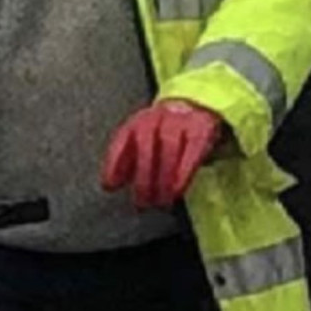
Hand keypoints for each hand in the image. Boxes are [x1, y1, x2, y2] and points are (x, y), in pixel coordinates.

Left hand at [102, 100, 224, 210]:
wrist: (195, 108)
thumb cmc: (163, 135)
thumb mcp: (141, 143)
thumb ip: (125, 162)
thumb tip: (110, 185)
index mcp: (137, 121)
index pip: (122, 139)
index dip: (114, 163)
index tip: (110, 186)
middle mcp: (156, 117)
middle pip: (145, 145)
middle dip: (142, 177)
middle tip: (142, 202)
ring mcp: (179, 121)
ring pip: (168, 148)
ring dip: (163, 178)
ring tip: (161, 201)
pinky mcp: (201, 129)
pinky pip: (192, 152)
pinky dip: (183, 173)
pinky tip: (177, 190)